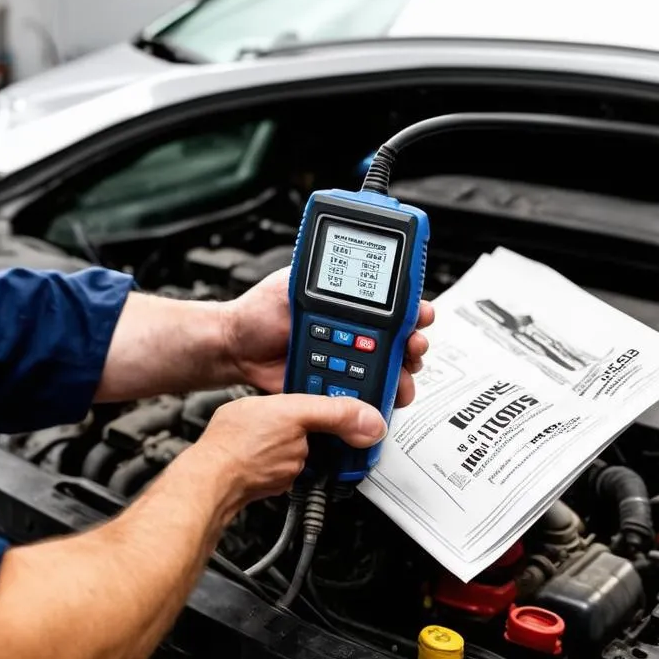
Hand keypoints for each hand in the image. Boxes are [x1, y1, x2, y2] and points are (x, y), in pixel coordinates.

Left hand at [193, 393, 384, 512]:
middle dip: (332, 439)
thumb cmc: (238, 447)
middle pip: (320, 426)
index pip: (322, 394)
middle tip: (349, 447)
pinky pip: (296, 472)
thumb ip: (334, 414)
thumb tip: (368, 419)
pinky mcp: (264, 472)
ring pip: (310, 453)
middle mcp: (270, 419)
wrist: (212, 487)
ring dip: (317, 461)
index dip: (345, 406)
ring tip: (317, 466)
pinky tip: (296, 479)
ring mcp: (265, 446)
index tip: (365, 420)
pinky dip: (301, 477)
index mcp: (278, 398)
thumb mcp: (296, 419)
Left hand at [220, 268, 433, 406]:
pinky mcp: (336, 388)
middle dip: (415, 345)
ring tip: (401, 373)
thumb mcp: (293, 283)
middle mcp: (354, 333)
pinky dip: (378, 398)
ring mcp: (347, 362)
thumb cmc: (258, 313)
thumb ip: (321, 275)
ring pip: (388, 371)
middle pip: (400, 342)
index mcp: (349, 306)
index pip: (392, 306)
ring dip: (403, 374)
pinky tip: (380, 396)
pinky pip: (364, 396)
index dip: (413, 311)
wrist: (236, 348)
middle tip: (414, 346)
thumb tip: (344, 260)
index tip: (422, 314)